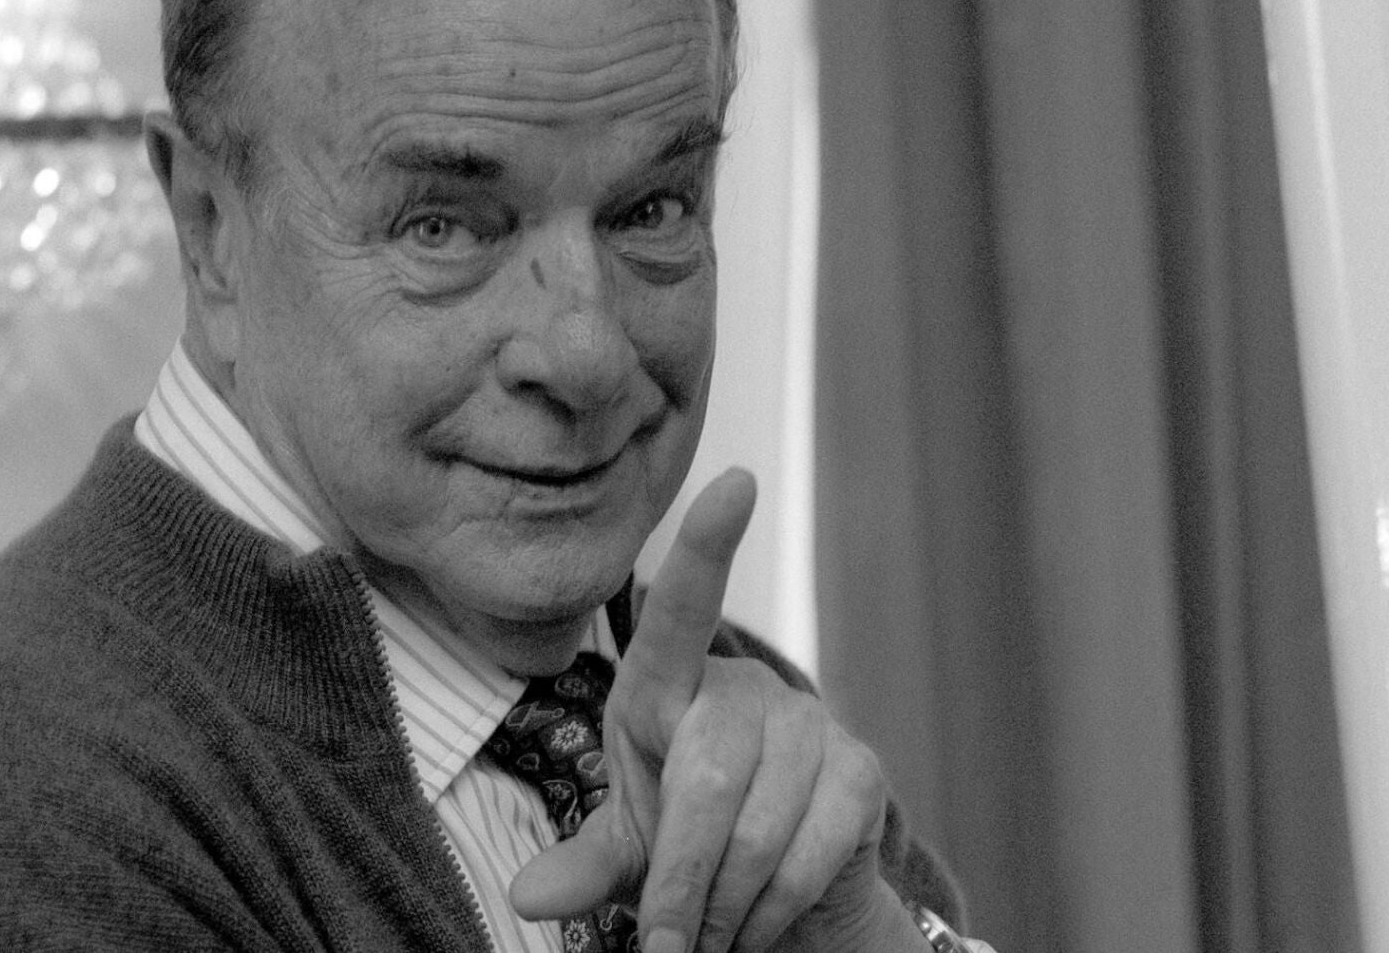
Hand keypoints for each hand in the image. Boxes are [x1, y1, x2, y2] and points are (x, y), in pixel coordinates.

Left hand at [508, 469, 924, 951]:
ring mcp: (810, 726)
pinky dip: (776, 908)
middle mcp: (741, 689)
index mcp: (665, 685)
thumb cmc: (685, 851)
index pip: (679, 606)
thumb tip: (528, 894)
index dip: (707, 546)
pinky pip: (812, 851)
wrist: (779, 903)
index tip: (737, 482)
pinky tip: (759, 924)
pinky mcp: (860, 774)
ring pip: (758, 830)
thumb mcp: (625, 853)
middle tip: (665, 950)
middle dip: (680, 881)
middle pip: (706, 780)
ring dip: (725, 908)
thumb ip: (583, 866)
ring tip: (706, 941)